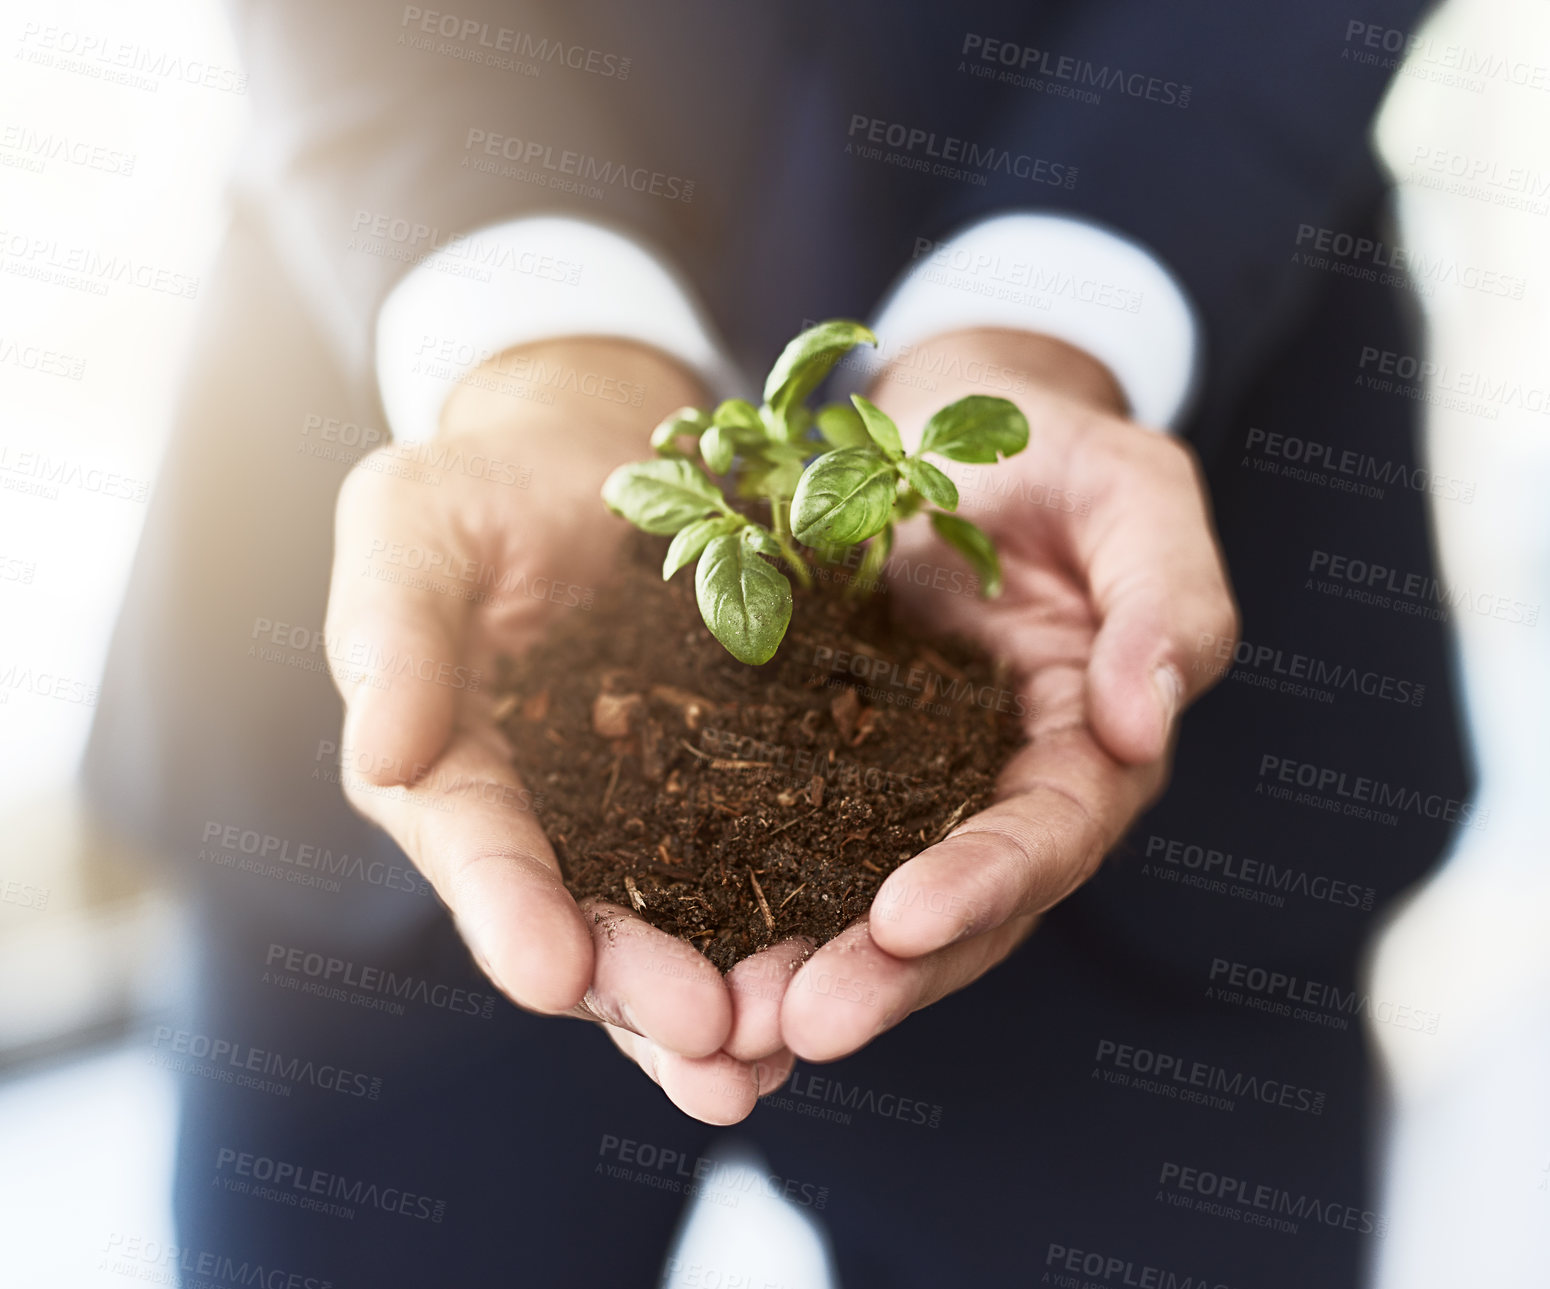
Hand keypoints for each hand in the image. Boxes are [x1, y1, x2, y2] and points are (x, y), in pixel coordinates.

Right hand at [324, 338, 796, 1122]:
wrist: (592, 457)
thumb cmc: (481, 487)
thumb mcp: (413, 526)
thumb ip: (393, 633)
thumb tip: (383, 751)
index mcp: (444, 769)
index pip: (475, 849)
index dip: (510, 914)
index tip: (554, 972)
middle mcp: (537, 820)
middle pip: (582, 924)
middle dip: (638, 992)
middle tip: (712, 1045)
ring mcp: (630, 815)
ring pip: (669, 929)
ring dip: (715, 1005)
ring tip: (770, 1062)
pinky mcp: (717, 792)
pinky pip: (750, 869)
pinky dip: (780, 929)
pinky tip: (834, 978)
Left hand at [770, 328, 1238, 1061]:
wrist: (948, 427)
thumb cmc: (1056, 451)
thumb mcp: (1134, 496)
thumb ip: (1166, 601)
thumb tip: (1140, 721)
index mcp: (1083, 746)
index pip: (1047, 836)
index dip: (985, 883)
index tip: (904, 922)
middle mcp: (995, 792)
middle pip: (952, 911)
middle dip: (881, 974)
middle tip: (794, 1026)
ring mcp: (904, 788)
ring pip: (860, 904)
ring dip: (801, 969)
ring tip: (725, 1026)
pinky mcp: (820, 764)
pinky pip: (782, 842)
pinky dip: (738, 902)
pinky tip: (676, 948)